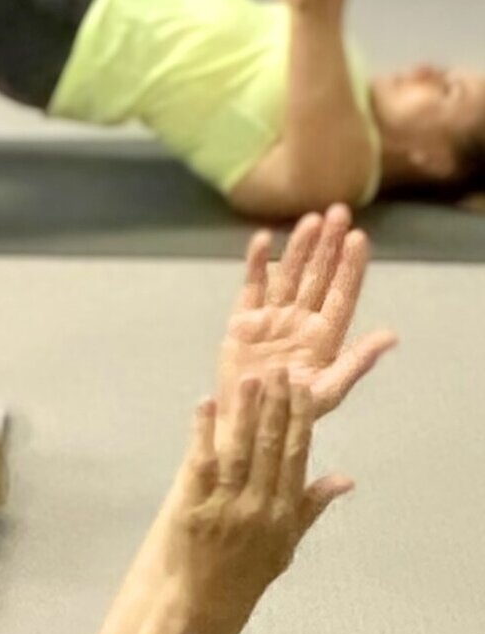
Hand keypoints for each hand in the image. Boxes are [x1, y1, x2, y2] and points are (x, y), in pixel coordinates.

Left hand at [165, 371, 351, 623]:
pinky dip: (203, 432)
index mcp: (284, 513)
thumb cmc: (243, 574)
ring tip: (250, 379)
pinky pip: (200, 463)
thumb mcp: (286, 546)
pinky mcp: (192, 508)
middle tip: (279, 370)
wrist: (200, 605)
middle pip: (271, 447)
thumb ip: (310, 507)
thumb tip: (345, 478)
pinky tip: (204, 405)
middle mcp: (259, 507)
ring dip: (245, 412)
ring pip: (239, 450)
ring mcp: (225, 507)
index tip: (301, 388)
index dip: (300, 419)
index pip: (296, 456)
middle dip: (276, 406)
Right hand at [217, 205, 396, 426]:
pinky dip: (256, 263)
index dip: (351, 266)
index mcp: (325, 335)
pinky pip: (251, 286)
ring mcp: (272, 317)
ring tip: (311, 220)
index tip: (360, 237)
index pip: (342, 293)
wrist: (247, 421)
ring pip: (288, 274)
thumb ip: (356, 362)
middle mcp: (301, 319)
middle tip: (339, 212)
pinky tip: (264, 241)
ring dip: (300, 247)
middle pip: (318, 275)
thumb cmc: (290, 411)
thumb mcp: (328, 390)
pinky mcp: (243, 320)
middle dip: (329, 244)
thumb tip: (390, 336)